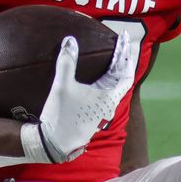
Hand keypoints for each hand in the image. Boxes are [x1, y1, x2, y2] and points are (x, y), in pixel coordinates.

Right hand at [21, 34, 136, 163]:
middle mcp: (109, 105)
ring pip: (114, 87)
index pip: (126, 72)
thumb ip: (67, 62)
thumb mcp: (62, 86)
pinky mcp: (93, 116)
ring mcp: (102, 112)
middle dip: (121, 59)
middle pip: (122, 78)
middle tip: (118, 42)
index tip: (124, 39)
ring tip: (110, 56)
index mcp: (109, 97)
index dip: (126, 54)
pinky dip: (105, 81)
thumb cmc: (61, 115)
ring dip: (113, 71)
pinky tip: (96, 76)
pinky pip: (105, 93)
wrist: (53, 143)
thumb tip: (70, 40)